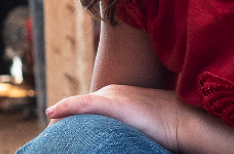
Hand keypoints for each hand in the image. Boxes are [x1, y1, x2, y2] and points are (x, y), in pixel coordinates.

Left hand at [46, 84, 188, 150]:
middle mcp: (110, 91)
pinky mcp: (112, 101)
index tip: (59, 140)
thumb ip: (123, 128)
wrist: (183, 120)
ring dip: (61, 122)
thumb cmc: (168, 127)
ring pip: (77, 108)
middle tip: (49, 143)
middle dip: (62, 125)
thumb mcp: (139, 126)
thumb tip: (118, 140)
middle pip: (77, 109)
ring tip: (49, 139)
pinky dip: (66, 107)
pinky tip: (51, 113)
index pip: (85, 110)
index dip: (70, 124)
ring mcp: (111, 96)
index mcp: (115, 96)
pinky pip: (82, 103)